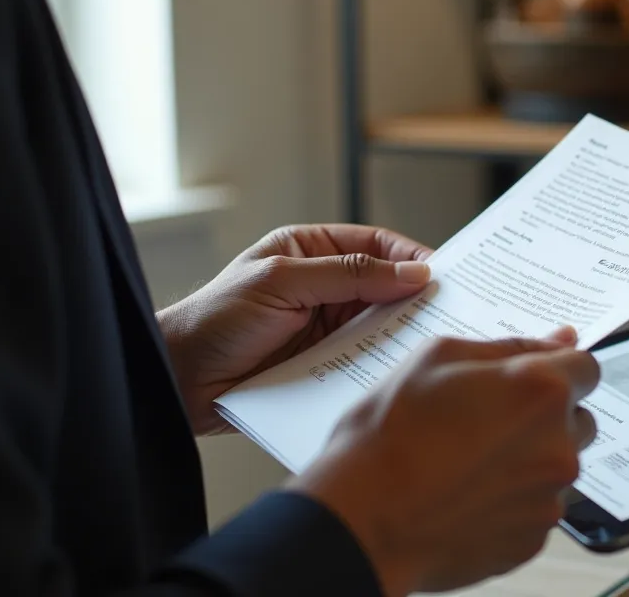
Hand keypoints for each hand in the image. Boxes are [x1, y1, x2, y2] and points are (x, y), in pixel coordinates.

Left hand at [156, 224, 433, 434]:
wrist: (177, 382)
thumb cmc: (215, 320)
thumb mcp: (282, 283)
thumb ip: (348, 275)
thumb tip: (413, 272)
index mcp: (310, 251)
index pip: (374, 246)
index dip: (410, 257)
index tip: (443, 275)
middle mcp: (322, 287)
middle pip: (384, 287)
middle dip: (414, 298)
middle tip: (451, 312)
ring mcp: (324, 328)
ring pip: (379, 326)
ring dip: (402, 334)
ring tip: (432, 343)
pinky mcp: (323, 365)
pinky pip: (363, 361)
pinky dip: (382, 365)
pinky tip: (399, 370)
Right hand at [290, 331, 599, 595]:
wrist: (362, 518)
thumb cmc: (389, 436)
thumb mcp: (438, 358)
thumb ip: (511, 347)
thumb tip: (561, 339)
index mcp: (541, 390)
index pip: (587, 368)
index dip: (556, 371)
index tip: (526, 383)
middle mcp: (559, 444)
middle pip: (578, 419)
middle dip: (544, 417)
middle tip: (486, 423)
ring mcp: (549, 496)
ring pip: (558, 466)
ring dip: (529, 460)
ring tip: (469, 462)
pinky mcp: (534, 538)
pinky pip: (538, 508)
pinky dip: (514, 500)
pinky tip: (469, 495)